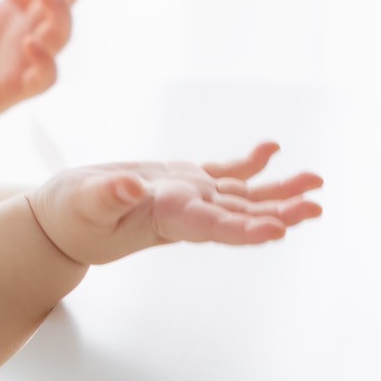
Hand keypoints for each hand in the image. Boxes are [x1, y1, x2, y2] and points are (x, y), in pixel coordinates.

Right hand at [29, 141, 324, 266]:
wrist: (64, 218)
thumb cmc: (69, 216)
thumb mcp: (81, 204)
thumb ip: (107, 196)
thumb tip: (132, 187)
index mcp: (166, 219)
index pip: (213, 227)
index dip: (246, 230)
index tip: (279, 231)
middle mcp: (186, 211)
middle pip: (242, 214)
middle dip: (281, 210)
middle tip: (317, 206)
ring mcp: (187, 197)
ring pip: (243, 195)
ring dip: (279, 189)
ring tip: (316, 182)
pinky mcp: (180, 181)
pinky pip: (223, 172)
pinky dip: (249, 162)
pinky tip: (271, 149)